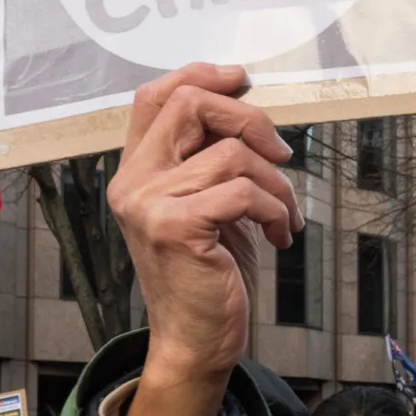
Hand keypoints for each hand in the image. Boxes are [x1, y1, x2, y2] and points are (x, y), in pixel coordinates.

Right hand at [105, 65, 300, 415]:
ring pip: (231, 154)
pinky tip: (279, 235)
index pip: (154, 96)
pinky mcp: (175, 228)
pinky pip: (242, 191)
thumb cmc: (208, 272)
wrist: (197, 340)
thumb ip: (208, 158)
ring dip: (276, 183)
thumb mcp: (207, 204)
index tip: (243, 81)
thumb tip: (243, 104)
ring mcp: (148, 205)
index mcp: (136, 170)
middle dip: (250, 120)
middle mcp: (132, 182)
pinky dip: (275, 209)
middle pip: (190, 105)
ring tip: (283, 216)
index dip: (201, 75)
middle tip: (281, 153)